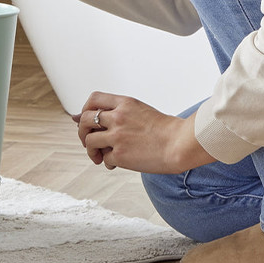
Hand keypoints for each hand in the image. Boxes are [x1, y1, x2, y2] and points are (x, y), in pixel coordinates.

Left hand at [73, 91, 213, 173]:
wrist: (181, 144)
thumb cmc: (164, 129)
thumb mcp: (140, 111)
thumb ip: (117, 112)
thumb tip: (88, 117)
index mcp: (124, 103)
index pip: (93, 99)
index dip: (86, 109)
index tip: (87, 119)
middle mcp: (118, 117)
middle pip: (84, 120)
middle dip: (81, 131)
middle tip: (87, 140)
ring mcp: (117, 136)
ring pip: (89, 140)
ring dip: (90, 150)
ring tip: (97, 156)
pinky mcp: (120, 154)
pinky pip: (104, 158)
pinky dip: (107, 162)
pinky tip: (115, 163)